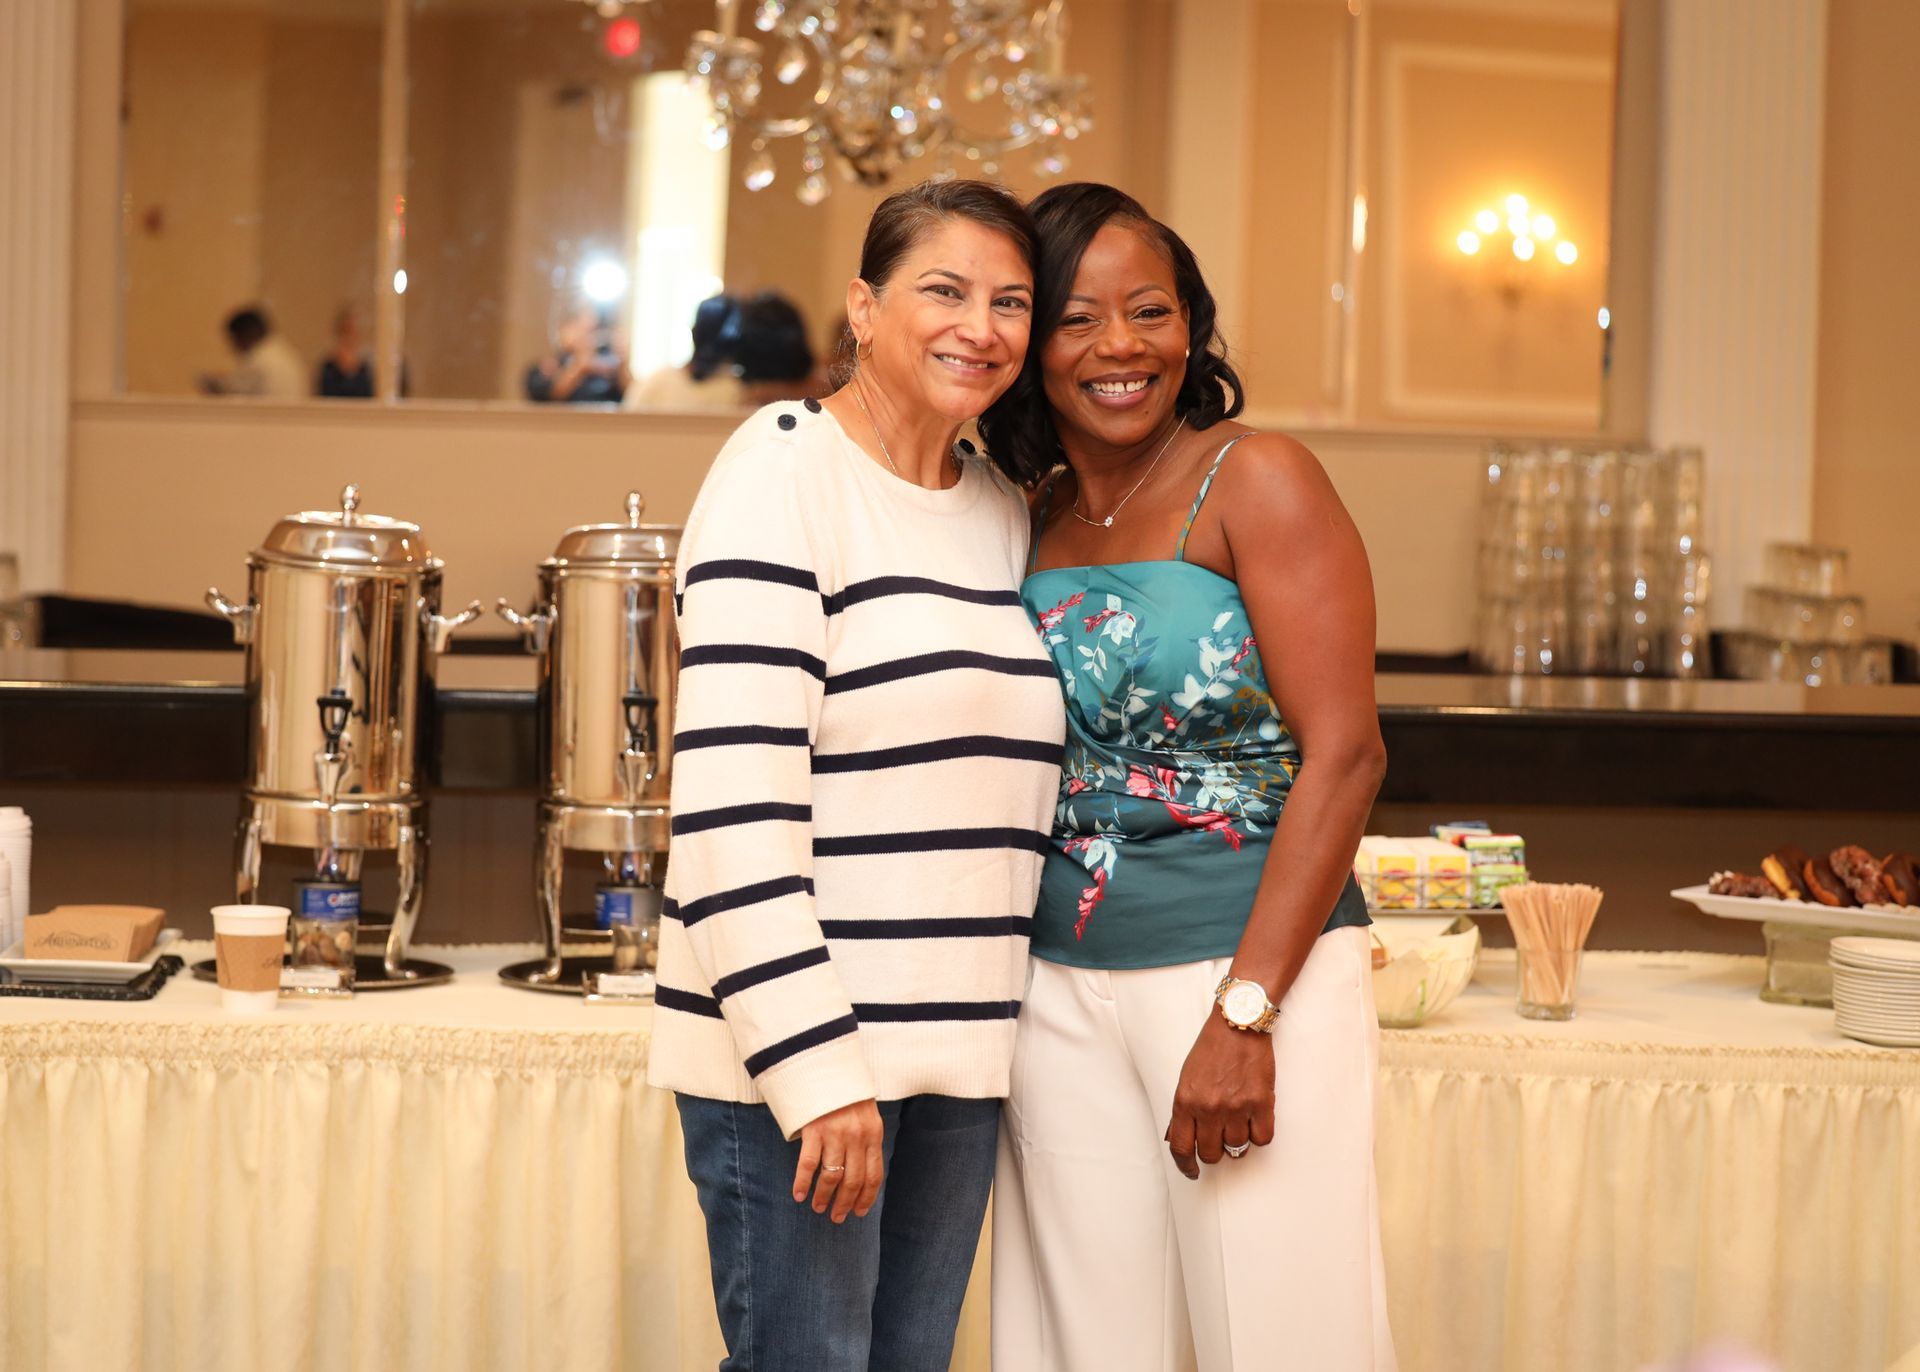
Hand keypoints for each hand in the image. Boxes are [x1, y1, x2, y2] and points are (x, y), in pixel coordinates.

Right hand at [793, 1098, 884, 1222]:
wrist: (828, 1067)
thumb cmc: (848, 1094)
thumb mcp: (867, 1116)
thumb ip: (866, 1141)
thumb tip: (862, 1173)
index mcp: (874, 1135)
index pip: (873, 1175)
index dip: (866, 1198)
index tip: (858, 1213)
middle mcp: (857, 1137)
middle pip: (853, 1180)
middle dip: (844, 1203)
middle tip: (837, 1218)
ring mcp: (835, 1134)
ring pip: (831, 1176)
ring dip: (823, 1197)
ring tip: (818, 1207)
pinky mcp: (814, 1129)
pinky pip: (807, 1164)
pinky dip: (802, 1182)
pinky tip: (798, 1194)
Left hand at [1163, 1014, 1275, 1179]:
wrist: (1238, 1024)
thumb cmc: (1211, 1049)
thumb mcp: (1186, 1078)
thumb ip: (1183, 1110)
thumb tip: (1180, 1138)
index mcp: (1186, 1101)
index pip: (1182, 1148)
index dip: (1186, 1165)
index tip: (1191, 1171)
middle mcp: (1209, 1108)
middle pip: (1212, 1154)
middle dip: (1214, 1152)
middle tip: (1218, 1139)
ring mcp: (1237, 1107)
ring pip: (1238, 1149)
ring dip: (1237, 1142)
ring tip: (1238, 1123)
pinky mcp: (1261, 1103)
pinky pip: (1262, 1139)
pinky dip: (1259, 1135)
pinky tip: (1255, 1122)